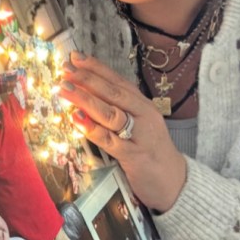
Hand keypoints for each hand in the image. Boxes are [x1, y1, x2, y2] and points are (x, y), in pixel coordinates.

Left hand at [59, 52, 186, 212]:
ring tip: (65, 89)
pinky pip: (109, 140)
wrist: (175, 181)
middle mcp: (144, 115)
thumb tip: (86, 95)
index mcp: (143, 105)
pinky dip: (92, 128)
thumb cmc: (151, 152)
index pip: (117, 81)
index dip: (96, 68)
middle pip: (113, 92)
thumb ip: (119, 110)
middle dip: (87, 79)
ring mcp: (140, 135)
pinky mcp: (134, 155)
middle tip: (65, 69)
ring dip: (85, 99)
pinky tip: (77, 119)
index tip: (75, 57)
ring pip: (110, 112)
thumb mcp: (140, 125)